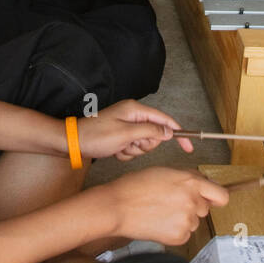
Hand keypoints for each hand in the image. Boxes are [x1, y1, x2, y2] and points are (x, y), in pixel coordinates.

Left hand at [79, 102, 194, 160]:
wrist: (74, 143)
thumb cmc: (96, 136)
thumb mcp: (126, 134)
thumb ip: (150, 131)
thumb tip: (169, 131)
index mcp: (135, 110)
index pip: (165, 120)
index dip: (178, 133)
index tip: (189, 146)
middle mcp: (133, 115)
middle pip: (155, 134)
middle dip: (144, 144)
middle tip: (129, 144)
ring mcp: (127, 126)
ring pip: (144, 144)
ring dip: (133, 150)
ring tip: (119, 147)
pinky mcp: (122, 136)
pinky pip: (133, 149)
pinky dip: (126, 153)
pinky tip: (114, 150)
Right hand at [104, 168, 230, 246]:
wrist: (118, 207)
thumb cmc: (136, 186)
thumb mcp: (166, 172)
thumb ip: (189, 177)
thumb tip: (205, 184)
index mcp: (191, 183)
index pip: (222, 195)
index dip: (216, 198)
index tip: (212, 199)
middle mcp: (192, 202)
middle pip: (205, 208)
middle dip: (193, 206)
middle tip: (172, 203)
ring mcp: (187, 221)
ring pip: (194, 222)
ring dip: (183, 218)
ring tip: (161, 212)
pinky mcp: (179, 237)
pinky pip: (185, 234)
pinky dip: (175, 230)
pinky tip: (159, 222)